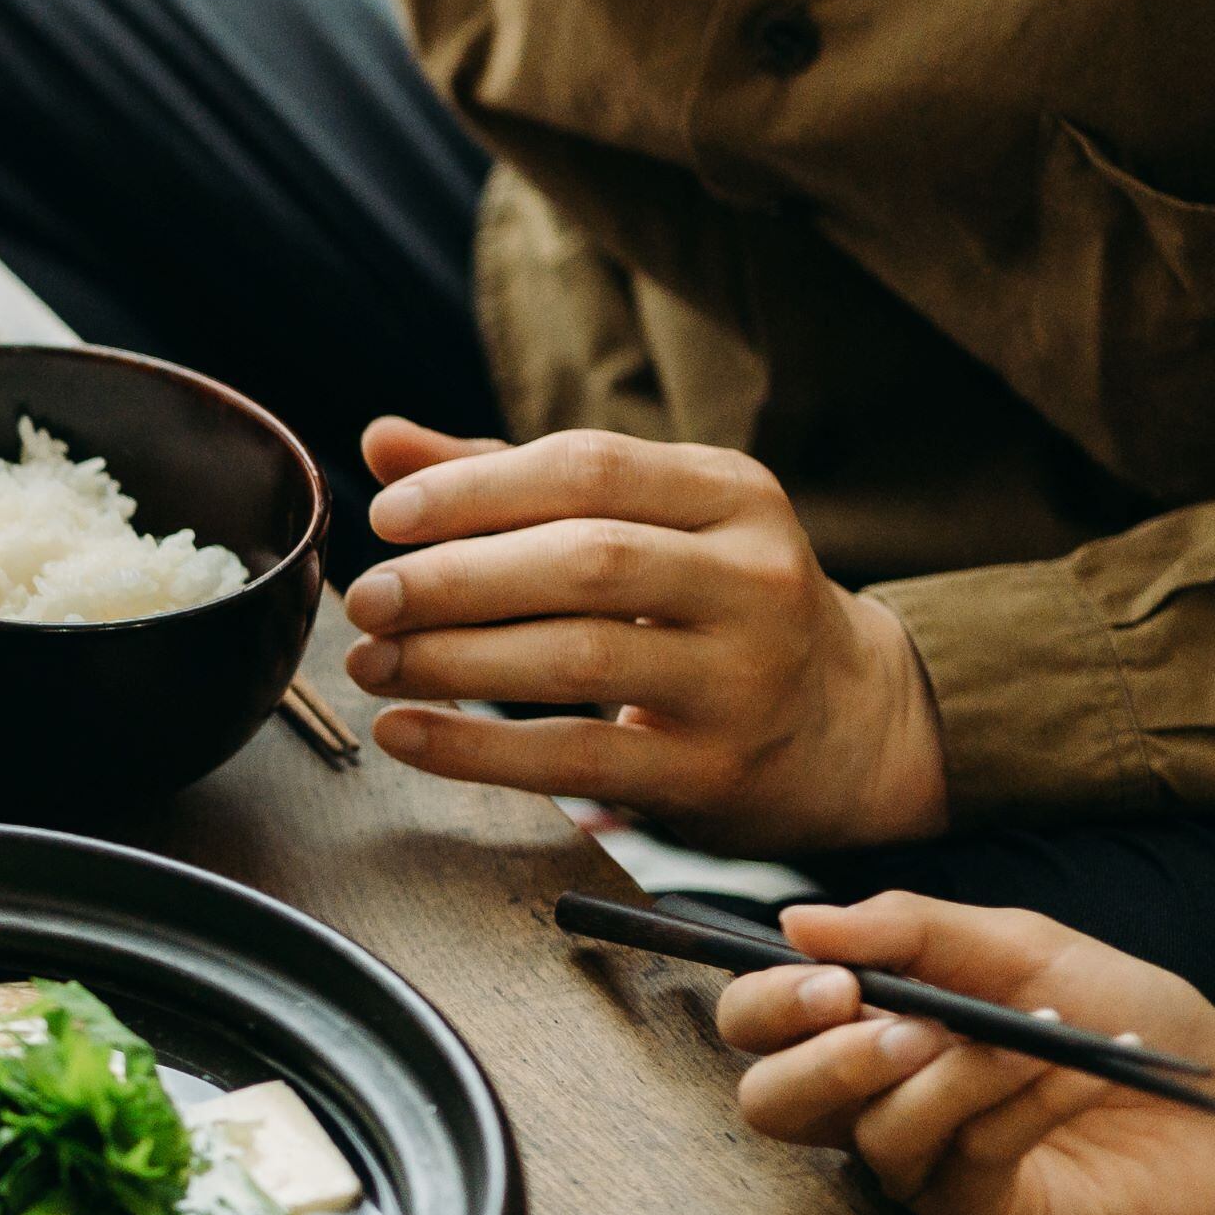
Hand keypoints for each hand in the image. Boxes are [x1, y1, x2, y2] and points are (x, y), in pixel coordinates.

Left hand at [340, 421, 947, 852]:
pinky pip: (577, 758)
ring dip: (453, 661)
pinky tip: (404, 732)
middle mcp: (751, 577)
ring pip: (579, 658)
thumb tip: (381, 445)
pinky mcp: (711, 769)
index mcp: (731, 493)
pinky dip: (475, 749)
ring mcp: (740, 677)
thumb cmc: (712, 602)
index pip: (590, 469)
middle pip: (585, 561)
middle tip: (367, 599)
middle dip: (456, 579)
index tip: (387, 517)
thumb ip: (512, 482)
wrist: (847, 723)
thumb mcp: (645, 521)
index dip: (476, 489)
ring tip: (370, 662)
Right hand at [715, 894, 1214, 1214]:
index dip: (772, 1001)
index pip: (763, 1021)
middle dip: (822, 1057)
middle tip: (903, 1028)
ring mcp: (921, 1164)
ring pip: (865, 1131)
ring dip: (951, 1073)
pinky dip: (1021, 1100)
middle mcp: (877, 1100)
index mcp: (872, 1025)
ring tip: (1027, 1042)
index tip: (836, 980)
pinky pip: (959, 1155)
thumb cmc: (1130, 1022)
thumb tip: (798, 919)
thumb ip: (913, 927)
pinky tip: (1082, 1071)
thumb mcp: (1024, 947)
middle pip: (770, 1099)